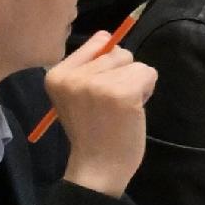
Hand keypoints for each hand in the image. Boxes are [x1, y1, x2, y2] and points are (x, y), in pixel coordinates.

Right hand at [46, 40, 157, 198]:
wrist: (96, 167)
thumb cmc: (90, 131)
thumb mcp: (75, 95)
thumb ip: (88, 68)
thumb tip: (109, 37)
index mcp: (56, 74)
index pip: (98, 39)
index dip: (108, 62)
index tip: (100, 87)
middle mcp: (73, 76)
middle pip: (119, 51)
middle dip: (123, 74)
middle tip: (111, 103)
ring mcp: (97, 84)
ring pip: (135, 63)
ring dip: (136, 83)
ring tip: (121, 108)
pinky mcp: (122, 93)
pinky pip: (148, 73)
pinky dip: (147, 90)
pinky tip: (132, 110)